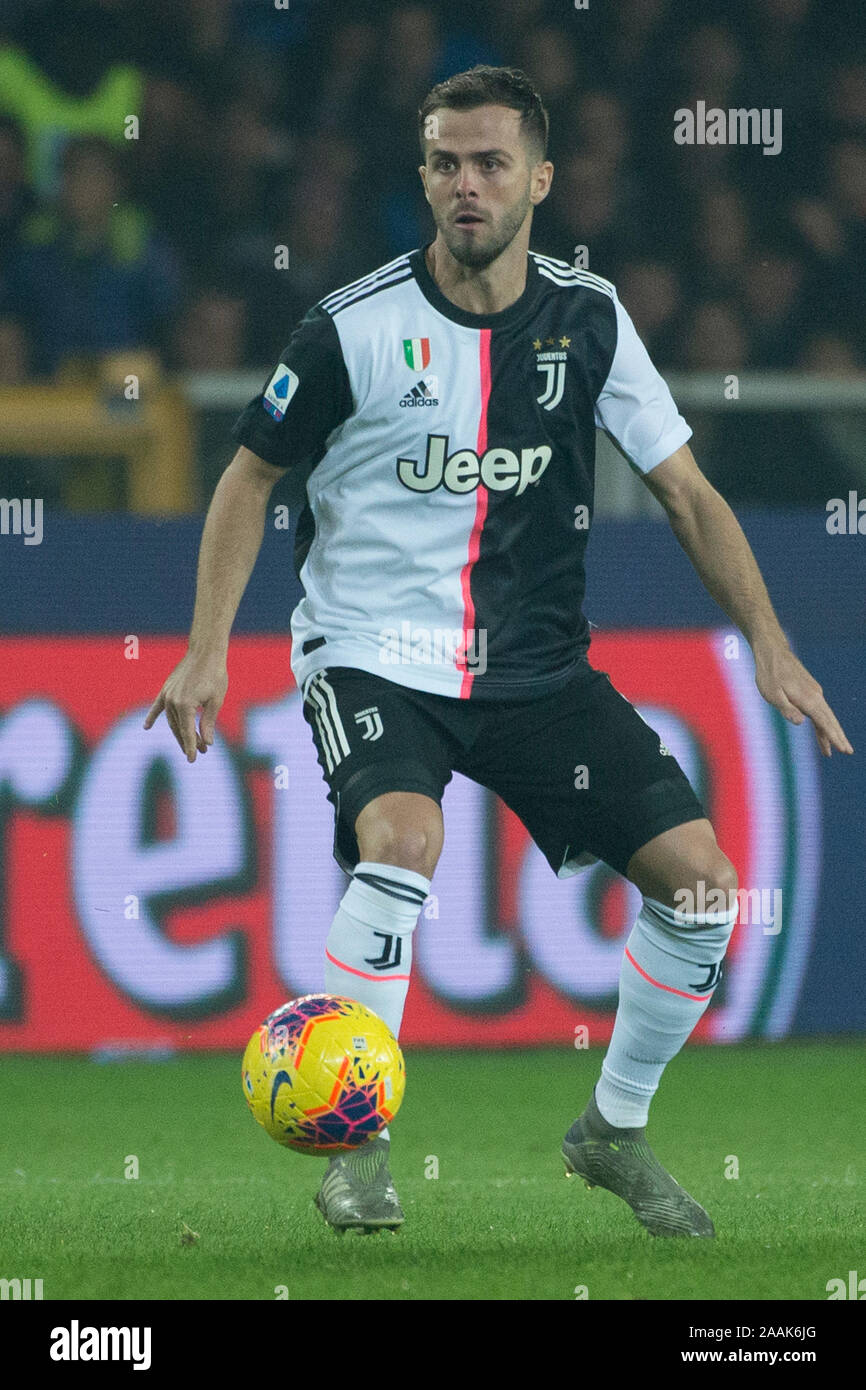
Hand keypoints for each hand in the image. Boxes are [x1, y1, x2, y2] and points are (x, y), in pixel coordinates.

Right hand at [143, 651, 227, 761]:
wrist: (205, 652)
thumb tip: (207, 743)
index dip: (191, 747)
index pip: (188, 732)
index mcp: (185, 705)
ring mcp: (167, 694)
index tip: (194, 760)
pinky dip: (152, 716)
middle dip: (189, 742)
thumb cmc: (215, 674)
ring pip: (172, 720)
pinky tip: (146, 727)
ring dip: (180, 733)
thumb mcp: (216, 701)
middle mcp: (172, 701)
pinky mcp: (166, 689)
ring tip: (191, 743)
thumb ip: (208, 722)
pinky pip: (157, 706)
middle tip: (201, 752)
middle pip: (179, 728)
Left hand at [753, 641, 852, 756]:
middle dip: (838, 737)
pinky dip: (822, 723)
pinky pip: (819, 711)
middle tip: (848, 752)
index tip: (844, 749)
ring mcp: (814, 692)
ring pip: (825, 716)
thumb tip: (802, 723)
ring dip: (830, 732)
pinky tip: (821, 733)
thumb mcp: (772, 694)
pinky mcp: (809, 691)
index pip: (824, 722)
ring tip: (834, 750)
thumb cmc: (769, 674)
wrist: (773, 651)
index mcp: (807, 699)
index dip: (834, 737)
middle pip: (829, 720)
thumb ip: (787, 709)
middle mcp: (815, 695)